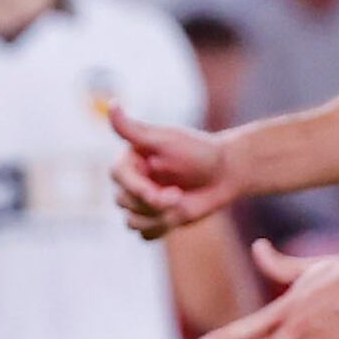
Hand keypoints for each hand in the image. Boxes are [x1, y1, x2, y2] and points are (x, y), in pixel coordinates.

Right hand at [106, 102, 236, 239]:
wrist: (227, 172)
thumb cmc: (198, 151)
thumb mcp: (165, 139)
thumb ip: (133, 129)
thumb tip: (111, 104)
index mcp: (130, 161)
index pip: (118, 178)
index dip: (138, 188)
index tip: (162, 193)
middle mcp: (132, 182)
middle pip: (124, 203)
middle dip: (153, 204)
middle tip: (179, 195)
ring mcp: (143, 202)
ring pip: (132, 221)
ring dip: (157, 218)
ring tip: (181, 205)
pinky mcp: (156, 220)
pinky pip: (145, 234)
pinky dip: (160, 230)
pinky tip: (177, 217)